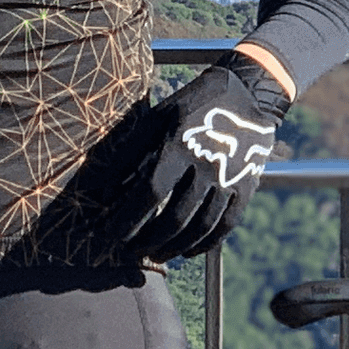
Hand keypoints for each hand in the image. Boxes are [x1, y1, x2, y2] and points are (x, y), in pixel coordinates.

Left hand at [122, 56, 292, 262]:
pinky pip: (226, 224)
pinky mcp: (246, 187)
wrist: (247, 93)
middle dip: (149, 240)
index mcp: (179, 147)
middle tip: (131, 252)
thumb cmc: (191, 105)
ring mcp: (229, 179)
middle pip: (174, 217)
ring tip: (156, 255)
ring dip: (175, 247)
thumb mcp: (157, 118)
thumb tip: (101, 188)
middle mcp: (206, 166)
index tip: (112, 234)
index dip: (129, 218)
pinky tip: (188, 252)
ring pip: (201, 226)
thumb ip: (130, 153)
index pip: (149, 194)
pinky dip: (206, 243)